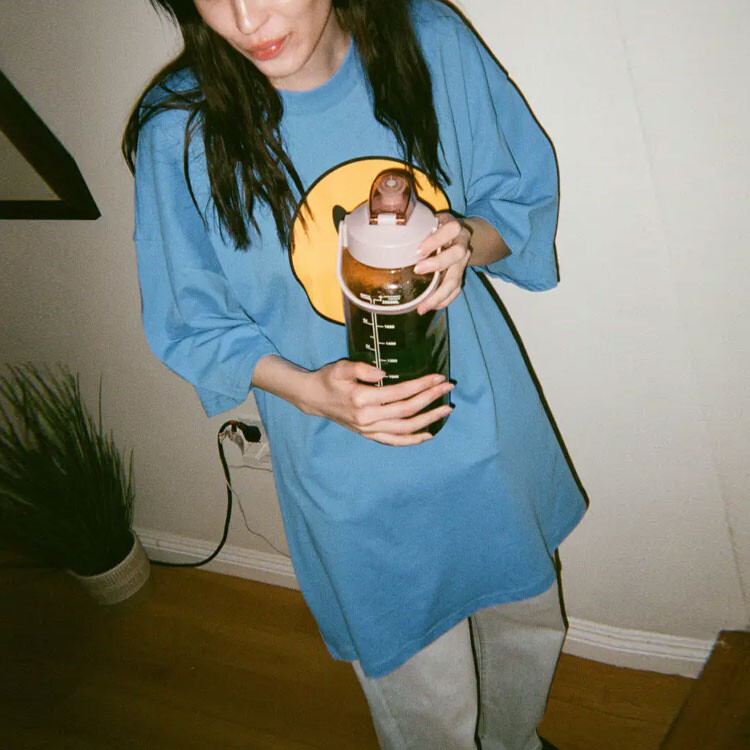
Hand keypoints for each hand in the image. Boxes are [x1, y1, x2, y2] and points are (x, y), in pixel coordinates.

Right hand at [302, 360, 453, 445]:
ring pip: (405, 429)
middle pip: (407, 411)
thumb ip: (361, 369)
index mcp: (361, 400)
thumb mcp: (340, 368)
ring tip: (446, 410)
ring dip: (428, 420)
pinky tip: (428, 434)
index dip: (421, 385)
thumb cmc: (329, 379)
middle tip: (448, 387)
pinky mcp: (369, 435)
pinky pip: (394, 441)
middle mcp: (367, 418)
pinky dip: (412, 440)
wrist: (314, 398)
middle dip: (430, 399)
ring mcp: (369, 430)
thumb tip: (383, 373)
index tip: (437, 377)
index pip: (399, 393)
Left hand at [413, 212, 471, 314]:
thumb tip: (389, 236)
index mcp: (453, 228)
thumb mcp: (429, 221)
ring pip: (456, 279)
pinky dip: (443, 300)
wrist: (458, 236)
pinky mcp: (460, 275)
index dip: (436, 240)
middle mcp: (462, 244)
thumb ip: (417, 227)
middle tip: (418, 270)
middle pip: (457, 254)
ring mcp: (462, 262)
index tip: (419, 250)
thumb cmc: (437, 228)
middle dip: (438, 264)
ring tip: (422, 306)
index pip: (450, 229)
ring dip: (439, 294)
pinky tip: (430, 306)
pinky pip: (455, 290)